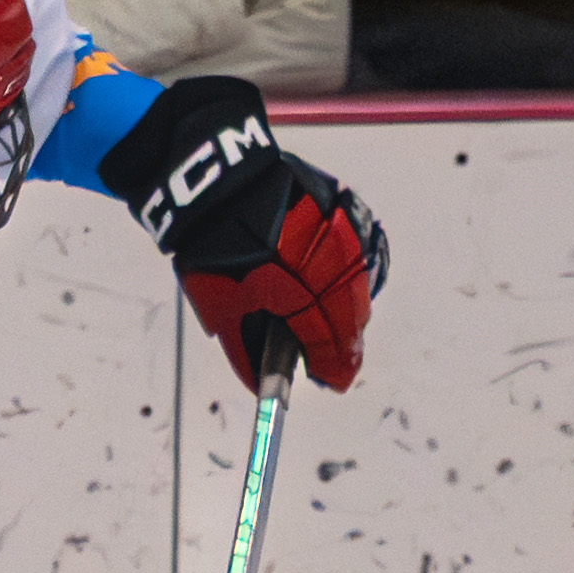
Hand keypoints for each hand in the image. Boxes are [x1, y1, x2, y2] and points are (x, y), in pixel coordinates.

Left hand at [178, 160, 382, 391]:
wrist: (215, 188)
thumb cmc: (215, 249)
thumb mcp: (223, 310)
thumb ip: (247, 352)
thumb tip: (262, 384)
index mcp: (305, 292)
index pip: (332, 344)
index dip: (332, 366)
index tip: (331, 379)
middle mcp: (334, 263)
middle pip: (352, 316)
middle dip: (340, 339)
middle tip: (328, 354)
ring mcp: (346, 232)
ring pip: (358, 285)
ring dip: (344, 303)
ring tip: (323, 314)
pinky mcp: (346, 208)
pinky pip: (358, 250)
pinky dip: (346, 268)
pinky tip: (327, 276)